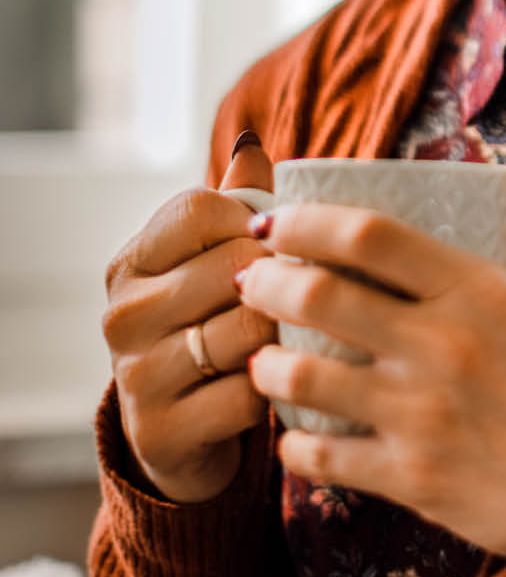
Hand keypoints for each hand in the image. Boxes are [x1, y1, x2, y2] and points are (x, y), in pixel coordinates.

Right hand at [101, 138, 278, 502]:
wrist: (181, 434)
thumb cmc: (210, 327)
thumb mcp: (214, 261)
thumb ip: (237, 202)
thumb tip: (252, 142)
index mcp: (131, 261)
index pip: (203, 209)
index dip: (258, 223)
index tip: (279, 246)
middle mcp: (122, 314)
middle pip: (233, 267)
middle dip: (284, 279)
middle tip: (312, 292)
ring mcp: (136, 375)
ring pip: (246, 329)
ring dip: (286, 334)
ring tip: (301, 335)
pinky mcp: (160, 431)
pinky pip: (249, 391)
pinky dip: (278, 387)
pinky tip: (281, 384)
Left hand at [237, 204, 505, 557]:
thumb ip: (503, 273)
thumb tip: (466, 235)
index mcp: (475, 291)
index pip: (368, 234)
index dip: (306, 220)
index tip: (274, 223)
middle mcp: (440, 344)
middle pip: (319, 295)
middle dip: (265, 282)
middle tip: (249, 281)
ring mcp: (421, 412)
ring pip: (303, 376)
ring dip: (267, 364)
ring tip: (261, 360)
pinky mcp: (411, 476)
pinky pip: (321, 455)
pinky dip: (294, 444)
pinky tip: (293, 436)